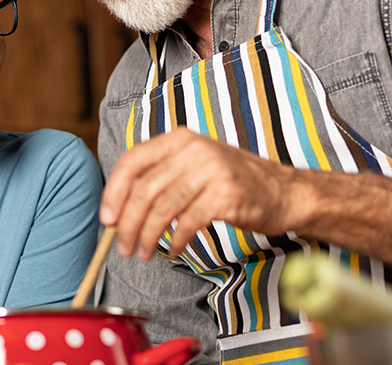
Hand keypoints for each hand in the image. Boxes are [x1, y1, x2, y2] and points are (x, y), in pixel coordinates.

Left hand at [100, 127, 307, 259]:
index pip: (132, 161)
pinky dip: (176, 241)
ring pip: (162, 208)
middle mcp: (193, 149)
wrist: (284, 192)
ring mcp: (211, 170)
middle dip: (128, 223)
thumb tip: (118, 208)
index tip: (107, 219)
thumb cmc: (233, 182)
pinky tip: (175, 250)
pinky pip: (187, 223)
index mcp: (179, 139)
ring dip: (148, 237)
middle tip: (123, 247)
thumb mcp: (195, 165)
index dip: (114, 192)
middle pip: (144, 189)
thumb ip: (161, 177)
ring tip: (144, 252)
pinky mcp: (225, 195)